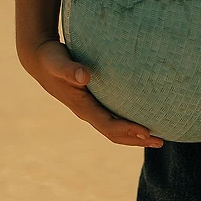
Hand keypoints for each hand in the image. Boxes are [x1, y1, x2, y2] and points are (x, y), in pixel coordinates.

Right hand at [20, 40, 163, 148]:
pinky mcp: (95, 105)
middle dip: (138, 139)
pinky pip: (115, 120)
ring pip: (116, 131)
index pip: (109, 126)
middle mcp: (88, 114)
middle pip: (116, 135)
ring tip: (158, 138)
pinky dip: (130, 124)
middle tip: (160, 141)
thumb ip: (70, 69)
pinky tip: (145, 120)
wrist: (40, 61)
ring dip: (136, 136)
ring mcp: (92, 111)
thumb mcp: (57, 62)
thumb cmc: (50, 59)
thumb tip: (84, 76)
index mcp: (83, 108)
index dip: (128, 130)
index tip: (147, 131)